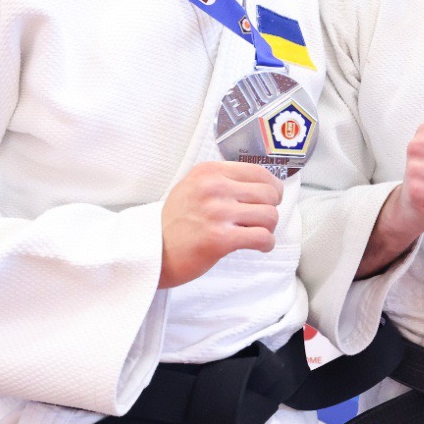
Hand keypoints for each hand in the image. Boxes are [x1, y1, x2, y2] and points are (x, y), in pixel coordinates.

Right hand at [158, 161, 284, 289]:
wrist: (151, 251)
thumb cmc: (176, 222)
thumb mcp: (193, 187)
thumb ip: (224, 181)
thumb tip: (264, 185)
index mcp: (208, 172)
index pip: (259, 172)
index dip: (273, 188)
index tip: (271, 199)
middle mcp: (213, 188)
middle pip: (269, 194)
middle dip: (271, 209)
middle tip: (261, 221)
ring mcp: (216, 213)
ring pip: (270, 215)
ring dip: (269, 228)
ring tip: (257, 234)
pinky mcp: (219, 239)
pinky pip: (263, 237)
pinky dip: (267, 244)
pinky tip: (259, 246)